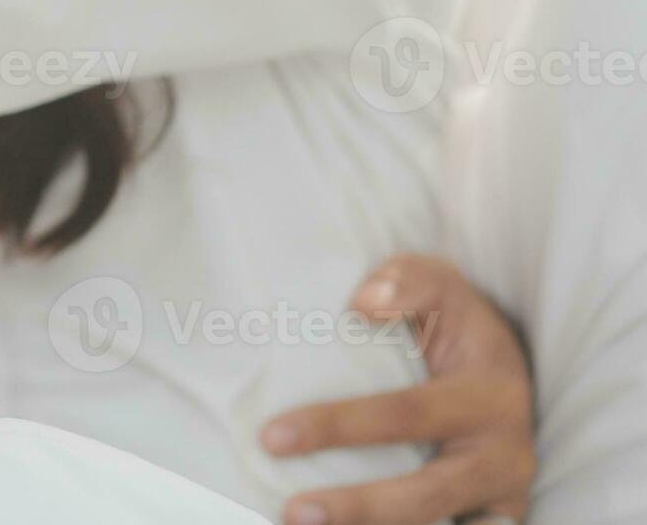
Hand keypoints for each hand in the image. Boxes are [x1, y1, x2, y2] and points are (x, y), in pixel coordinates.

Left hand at [261, 254, 535, 524]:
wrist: (508, 370)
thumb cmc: (457, 326)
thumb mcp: (442, 288)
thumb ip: (406, 283)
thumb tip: (363, 303)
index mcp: (490, 394)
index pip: (404, 416)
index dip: (339, 427)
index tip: (274, 437)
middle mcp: (504, 454)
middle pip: (426, 494)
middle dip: (358, 508)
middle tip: (292, 512)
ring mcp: (501, 496)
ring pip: (437, 524)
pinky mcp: (493, 518)